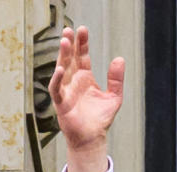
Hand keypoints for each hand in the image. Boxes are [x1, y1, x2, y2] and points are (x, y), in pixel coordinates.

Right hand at [48, 26, 124, 171]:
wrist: (92, 138)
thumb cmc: (100, 118)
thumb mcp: (114, 96)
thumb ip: (116, 79)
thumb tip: (120, 59)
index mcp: (85, 78)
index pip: (82, 56)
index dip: (82, 43)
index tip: (83, 30)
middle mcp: (73, 81)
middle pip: (69, 58)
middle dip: (69, 44)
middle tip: (69, 30)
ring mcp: (66, 90)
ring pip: (61, 69)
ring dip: (62, 56)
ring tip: (64, 41)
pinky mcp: (61, 102)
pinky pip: (56, 88)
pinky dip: (57, 79)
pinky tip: (60, 69)